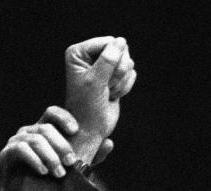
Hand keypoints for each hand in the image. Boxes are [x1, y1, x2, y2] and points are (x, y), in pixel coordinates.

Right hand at [0, 106, 114, 177]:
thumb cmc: (52, 181)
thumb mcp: (75, 169)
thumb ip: (92, 156)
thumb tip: (109, 143)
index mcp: (44, 129)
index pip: (52, 113)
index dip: (64, 118)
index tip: (76, 131)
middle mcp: (29, 131)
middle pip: (46, 128)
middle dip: (62, 145)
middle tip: (73, 162)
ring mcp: (16, 141)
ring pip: (35, 140)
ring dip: (50, 157)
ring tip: (59, 174)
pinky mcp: (6, 154)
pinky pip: (21, 150)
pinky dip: (34, 160)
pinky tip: (43, 172)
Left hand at [64, 36, 135, 162]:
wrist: (90, 129)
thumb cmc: (86, 107)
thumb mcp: (94, 82)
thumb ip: (107, 60)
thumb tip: (121, 41)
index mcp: (78, 53)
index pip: (108, 42)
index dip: (111, 60)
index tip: (100, 79)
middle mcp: (90, 56)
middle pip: (120, 49)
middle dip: (117, 72)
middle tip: (105, 87)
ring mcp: (104, 65)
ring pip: (127, 62)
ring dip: (120, 81)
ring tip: (107, 92)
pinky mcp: (114, 76)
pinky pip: (131, 73)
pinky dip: (125, 86)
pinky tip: (112, 95)